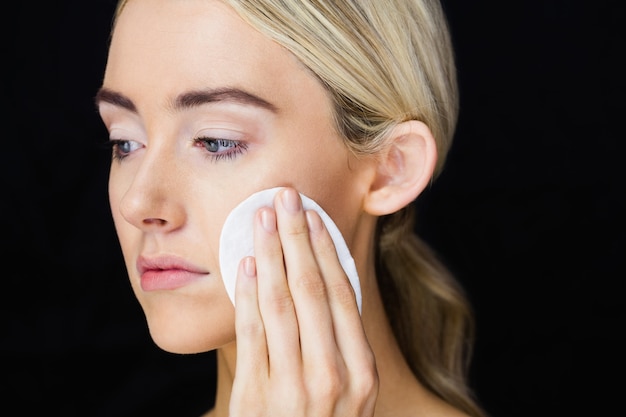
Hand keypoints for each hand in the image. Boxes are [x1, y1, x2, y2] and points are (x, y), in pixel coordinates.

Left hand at [231, 187, 377, 415]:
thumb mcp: (347, 392)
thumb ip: (338, 342)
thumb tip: (322, 279)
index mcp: (362, 370)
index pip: (343, 293)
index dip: (325, 249)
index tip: (312, 215)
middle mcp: (334, 376)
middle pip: (314, 289)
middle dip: (297, 237)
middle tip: (286, 197)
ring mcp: (295, 388)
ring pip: (282, 303)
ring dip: (270, 254)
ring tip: (262, 218)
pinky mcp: (258, 397)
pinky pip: (253, 334)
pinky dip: (248, 294)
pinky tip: (245, 264)